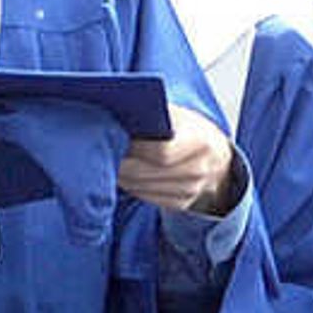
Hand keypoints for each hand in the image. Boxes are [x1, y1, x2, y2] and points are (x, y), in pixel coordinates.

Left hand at [118, 103, 239, 216]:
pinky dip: (131, 186)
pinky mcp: (181, 203)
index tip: (114, 138)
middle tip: (99, 153)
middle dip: (119, 163)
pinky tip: (123, 174)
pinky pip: (146, 197)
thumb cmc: (186, 127)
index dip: (134, 147)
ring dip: (120, 176)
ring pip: (141, 188)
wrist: (213, 152)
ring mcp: (191, 189)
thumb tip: (119, 109)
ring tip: (108, 162)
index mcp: (200, 142)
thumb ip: (151, 113)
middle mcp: (198, 169)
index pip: (161, 152)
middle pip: (144, 172)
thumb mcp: (174, 113)